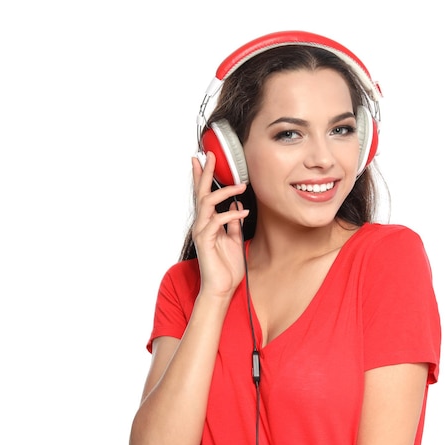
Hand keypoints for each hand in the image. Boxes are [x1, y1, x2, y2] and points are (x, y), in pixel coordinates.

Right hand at [191, 152, 249, 298]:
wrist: (221, 289)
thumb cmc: (226, 267)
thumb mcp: (234, 240)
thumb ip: (232, 223)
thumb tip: (236, 207)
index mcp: (208, 223)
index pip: (203, 195)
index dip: (202, 177)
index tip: (204, 159)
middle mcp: (201, 224)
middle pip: (201, 193)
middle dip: (206, 173)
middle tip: (211, 155)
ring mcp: (202, 232)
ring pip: (207, 203)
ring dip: (225, 192)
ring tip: (241, 186)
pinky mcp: (205, 241)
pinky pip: (216, 221)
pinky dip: (230, 214)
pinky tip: (243, 212)